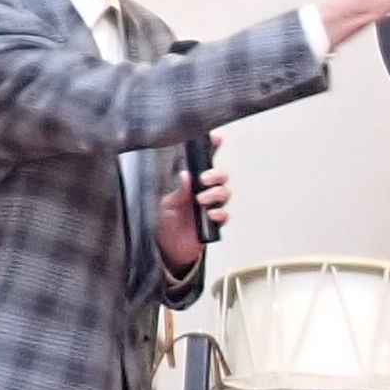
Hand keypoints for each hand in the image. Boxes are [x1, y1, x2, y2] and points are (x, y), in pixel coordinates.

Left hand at [156, 136, 228, 271]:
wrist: (168, 250)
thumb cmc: (165, 224)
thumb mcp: (167, 204)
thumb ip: (179, 191)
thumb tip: (187, 175)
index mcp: (190, 184)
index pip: (203, 163)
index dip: (212, 149)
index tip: (217, 139)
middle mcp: (203, 193)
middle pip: (220, 177)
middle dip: (216, 175)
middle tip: (205, 179)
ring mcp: (210, 207)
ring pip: (225, 193)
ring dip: (216, 194)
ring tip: (202, 200)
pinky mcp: (214, 224)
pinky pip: (224, 215)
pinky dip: (220, 213)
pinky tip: (212, 215)